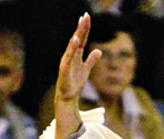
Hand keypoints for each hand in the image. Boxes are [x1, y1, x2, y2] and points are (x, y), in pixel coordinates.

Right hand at [54, 14, 101, 138]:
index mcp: (76, 55)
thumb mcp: (86, 70)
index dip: (85, 29)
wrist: (68, 97)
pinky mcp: (64, 69)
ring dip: (77, 34)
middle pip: (77, 39)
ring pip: (72, 45)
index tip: (87, 17)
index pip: (82, 39)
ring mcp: (66, 61)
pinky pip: (68, 57)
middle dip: (81, 27)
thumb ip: (91, 60)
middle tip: (85, 16)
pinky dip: (72, 48)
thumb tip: (99, 50)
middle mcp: (70, 56)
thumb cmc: (75, 83)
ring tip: (81, 23)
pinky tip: (76, 39)